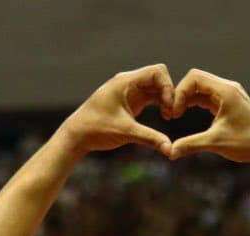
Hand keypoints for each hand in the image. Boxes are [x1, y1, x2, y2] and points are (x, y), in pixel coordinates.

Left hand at [57, 65, 174, 156]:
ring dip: (166, 99)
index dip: (168, 86)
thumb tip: (170, 150)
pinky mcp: (130, 101)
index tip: (170, 106)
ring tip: (169, 116)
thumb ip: (150, 138)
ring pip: (156, 87)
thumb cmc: (96, 130)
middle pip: (159, 77)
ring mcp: (130, 91)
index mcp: (125, 82)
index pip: (157, 72)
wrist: (77, 135)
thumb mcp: (126, 133)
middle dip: (169, 92)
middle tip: (172, 113)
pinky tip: (164, 116)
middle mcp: (128, 82)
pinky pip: (151, 96)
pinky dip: (160, 103)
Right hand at [164, 69, 249, 164]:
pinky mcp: (230, 103)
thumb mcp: (215, 143)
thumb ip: (190, 144)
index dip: (179, 92)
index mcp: (226, 91)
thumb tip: (170, 153)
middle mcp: (229, 88)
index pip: (194, 77)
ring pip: (202, 88)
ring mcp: (230, 94)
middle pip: (197, 79)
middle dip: (181, 94)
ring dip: (187, 98)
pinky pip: (208, 96)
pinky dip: (196, 103)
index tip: (174, 112)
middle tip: (171, 113)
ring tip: (176, 115)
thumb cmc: (246, 144)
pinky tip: (186, 114)